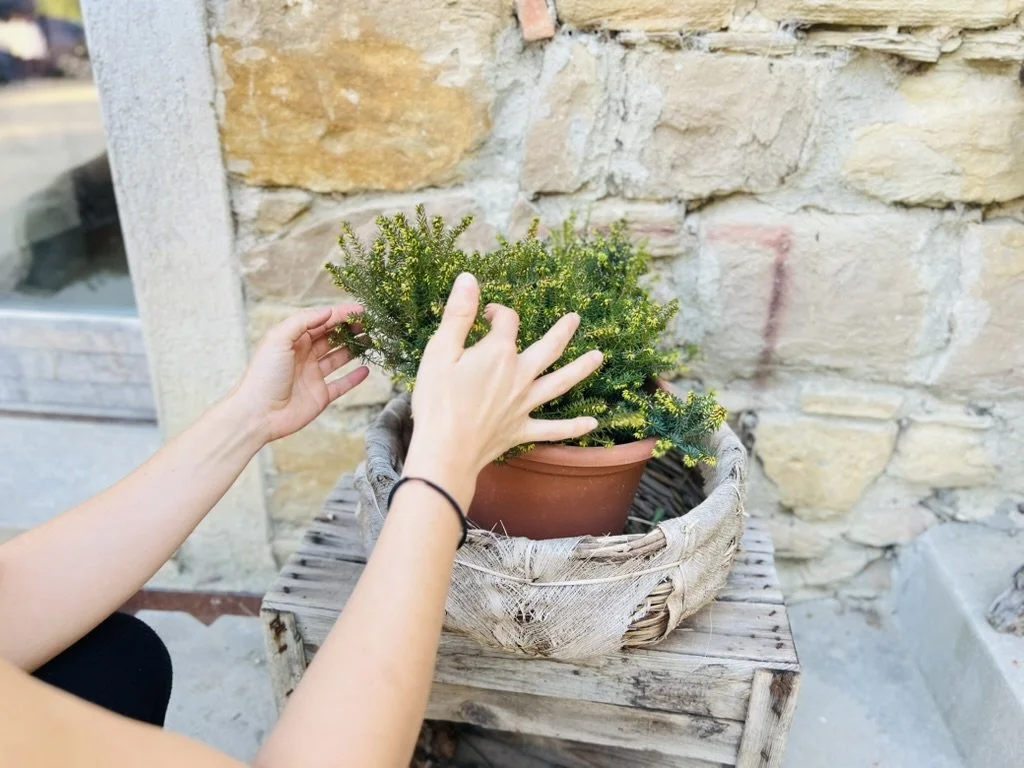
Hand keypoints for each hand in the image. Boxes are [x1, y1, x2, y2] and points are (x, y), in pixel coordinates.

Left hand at [234, 305, 368, 442]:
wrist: (258, 413)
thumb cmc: (264, 374)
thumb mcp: (278, 339)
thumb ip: (302, 322)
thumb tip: (327, 312)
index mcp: (293, 340)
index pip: (321, 322)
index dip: (341, 314)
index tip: (361, 310)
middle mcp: (304, 356)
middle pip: (331, 338)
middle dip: (349, 329)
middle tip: (368, 324)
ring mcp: (313, 376)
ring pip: (339, 358)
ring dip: (354, 349)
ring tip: (371, 341)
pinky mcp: (321, 396)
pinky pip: (341, 384)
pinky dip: (354, 378)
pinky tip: (366, 370)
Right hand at [405, 273, 602, 507]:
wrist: (444, 451)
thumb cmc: (437, 401)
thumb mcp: (440, 351)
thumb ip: (458, 314)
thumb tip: (469, 278)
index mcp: (499, 353)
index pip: (507, 322)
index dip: (498, 312)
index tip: (486, 314)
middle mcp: (519, 376)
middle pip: (548, 348)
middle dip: (562, 331)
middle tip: (575, 319)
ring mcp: (523, 404)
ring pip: (560, 383)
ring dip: (581, 369)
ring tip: (599, 357)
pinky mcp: (521, 430)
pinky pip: (553, 429)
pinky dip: (574, 427)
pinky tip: (593, 423)